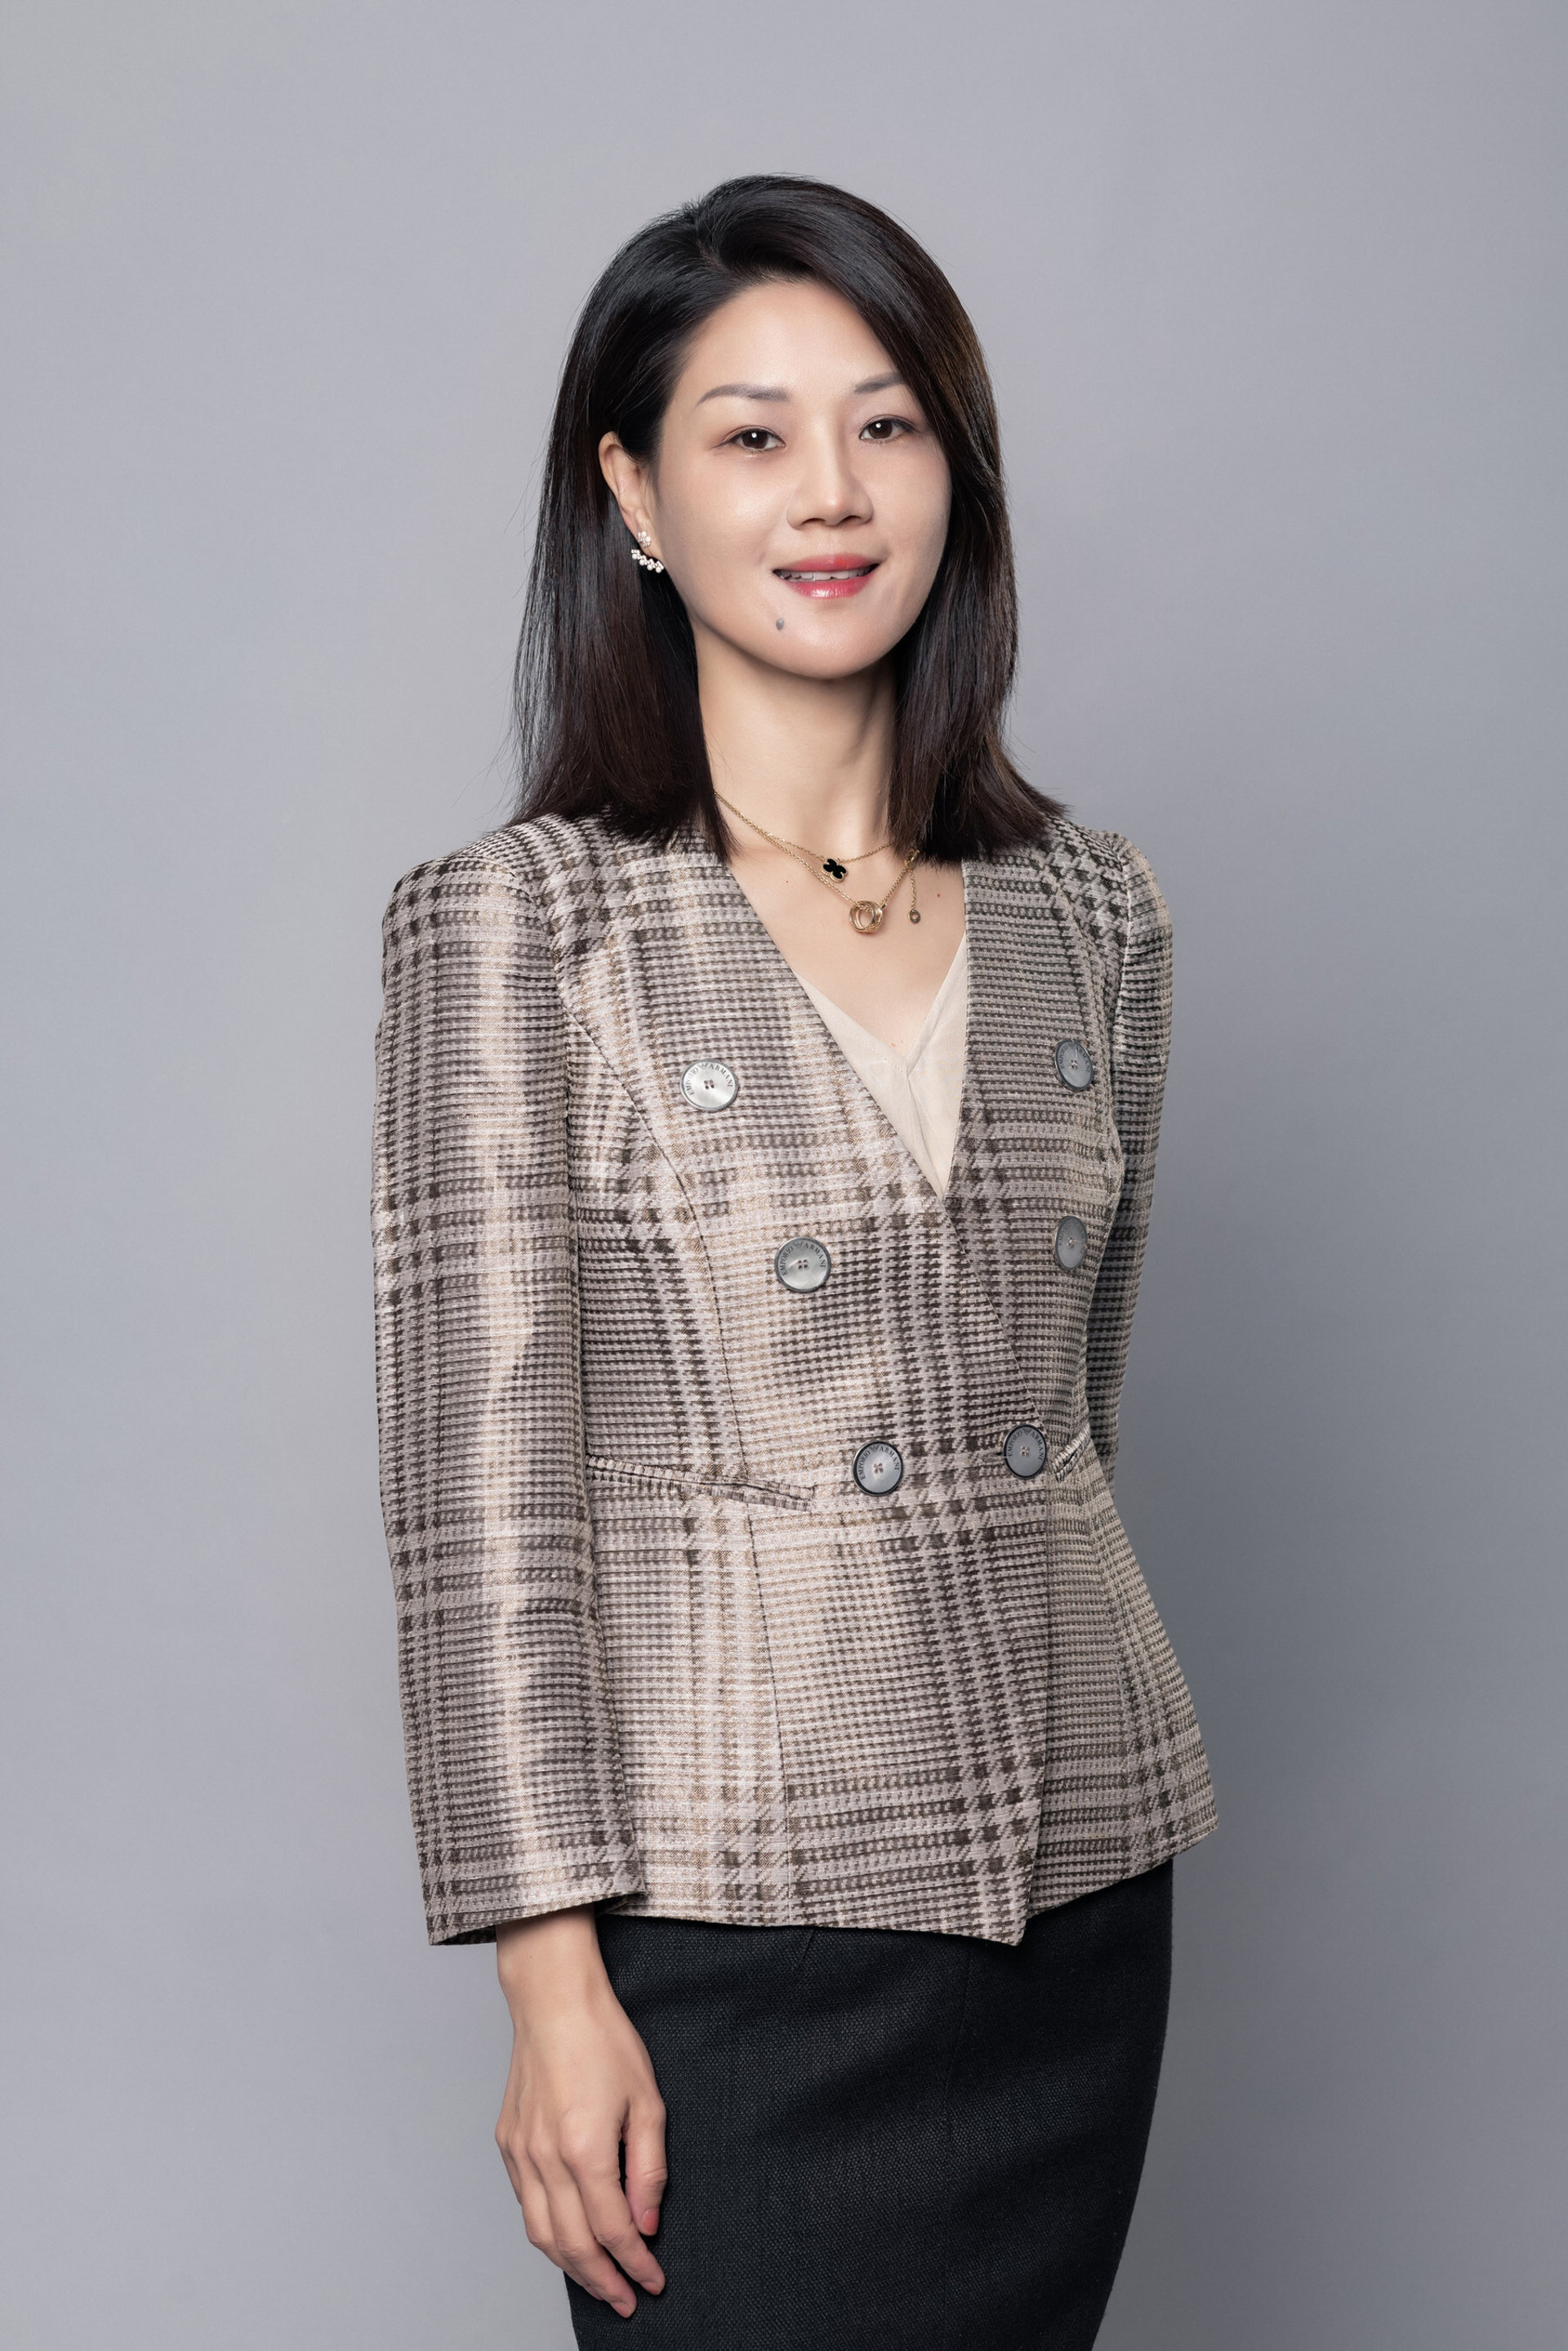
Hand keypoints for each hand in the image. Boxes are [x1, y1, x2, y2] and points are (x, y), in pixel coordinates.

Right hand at [494, 1907, 666, 2318]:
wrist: (554, 2001)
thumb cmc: (604, 2040)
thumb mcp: (647, 2101)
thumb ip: (648, 2169)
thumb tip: (647, 2224)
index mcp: (585, 2148)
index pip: (612, 2231)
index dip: (635, 2264)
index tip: (653, 2282)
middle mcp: (546, 2158)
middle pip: (572, 2245)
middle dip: (602, 2281)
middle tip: (626, 2300)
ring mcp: (521, 2152)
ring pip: (541, 2234)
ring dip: (571, 2267)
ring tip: (599, 2281)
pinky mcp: (507, 2143)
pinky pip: (526, 2205)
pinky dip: (547, 2232)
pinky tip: (568, 2237)